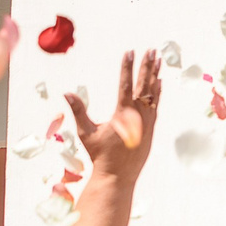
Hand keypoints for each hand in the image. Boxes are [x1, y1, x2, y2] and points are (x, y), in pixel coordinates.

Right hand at [64, 50, 163, 187]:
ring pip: (153, 94)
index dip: (127, 67)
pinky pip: (155, 106)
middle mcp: (138, 117)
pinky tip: (159, 82)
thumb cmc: (100, 155)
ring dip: (155, 76)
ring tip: (157, 60)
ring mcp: (147, 122)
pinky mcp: (151, 129)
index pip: (126, 85)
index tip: (130, 52)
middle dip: (146, 66)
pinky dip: (157, 93)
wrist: (118, 175)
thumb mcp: (86, 132)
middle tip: (151, 50)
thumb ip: (79, 111)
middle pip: (144, 86)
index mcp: (123, 115)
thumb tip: (66, 93)